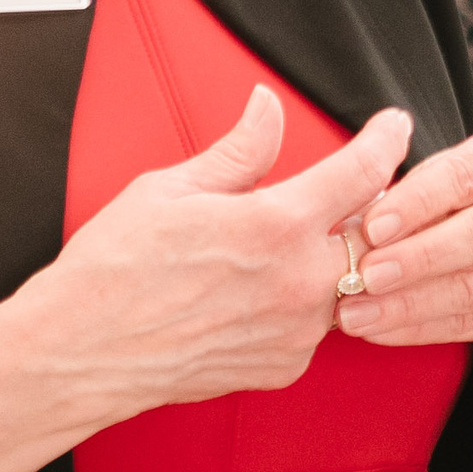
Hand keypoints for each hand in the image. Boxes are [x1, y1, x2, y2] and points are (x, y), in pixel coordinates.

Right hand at [33, 86, 415, 415]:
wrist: (80, 353)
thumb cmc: (114, 271)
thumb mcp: (172, 189)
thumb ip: (240, 150)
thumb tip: (268, 106)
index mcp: (276, 226)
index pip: (363, 171)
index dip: (386, 140)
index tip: (392, 126)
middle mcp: (299, 282)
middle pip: (376, 231)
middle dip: (372, 205)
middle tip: (345, 189)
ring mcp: (297, 330)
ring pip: (347, 281)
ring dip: (332, 258)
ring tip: (282, 247)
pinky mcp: (286, 365)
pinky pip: (317, 324)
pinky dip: (303, 302)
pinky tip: (261, 293)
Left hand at [338, 120, 472, 348]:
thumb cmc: (467, 201)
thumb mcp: (448, 173)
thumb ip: (407, 186)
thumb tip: (341, 207)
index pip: (464, 175)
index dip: (417, 202)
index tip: (372, 226)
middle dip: (417, 256)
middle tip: (364, 274)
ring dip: (409, 302)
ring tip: (356, 312)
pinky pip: (470, 322)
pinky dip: (419, 328)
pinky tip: (378, 329)